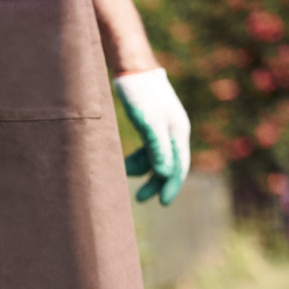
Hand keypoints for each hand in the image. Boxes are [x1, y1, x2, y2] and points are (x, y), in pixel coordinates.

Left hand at [114, 68, 190, 205]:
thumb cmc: (140, 95)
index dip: (171, 186)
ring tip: (124, 173)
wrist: (132, 69)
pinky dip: (138, 157)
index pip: (178, 166)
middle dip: (155, 183)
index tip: (163, 204)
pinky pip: (148, 148)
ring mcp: (163, 127)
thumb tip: (163, 174)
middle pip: (169, 164)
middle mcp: (174, 131)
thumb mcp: (147, 123)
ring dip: (143, 169)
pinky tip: (125, 162)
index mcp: (177, 132)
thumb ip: (156, 148)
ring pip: (156, 157)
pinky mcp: (151, 123)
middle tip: (140, 199)